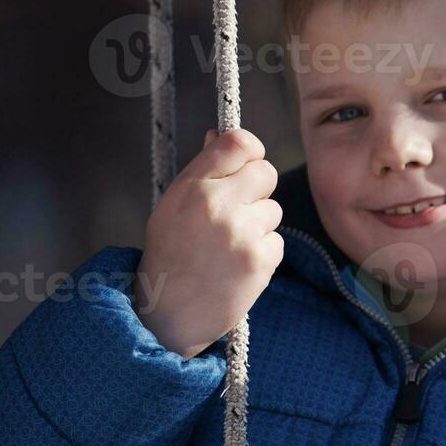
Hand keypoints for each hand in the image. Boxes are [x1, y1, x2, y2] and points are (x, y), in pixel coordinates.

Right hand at [135, 128, 281, 358]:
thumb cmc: (171, 254)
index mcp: (192, 185)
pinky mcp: (260, 259)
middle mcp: (218, 204)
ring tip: (229, 245)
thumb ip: (203, 170)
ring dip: (259, 225)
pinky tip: (237, 265)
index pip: (238, 142)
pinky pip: (277, 241)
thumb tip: (221, 133)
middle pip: (267, 172)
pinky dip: (263, 252)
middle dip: (257, 189)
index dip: (250, 150)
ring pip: (274, 209)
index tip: (246, 163)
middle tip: (236, 212)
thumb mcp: (173, 205)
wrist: (167, 312)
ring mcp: (242, 233)